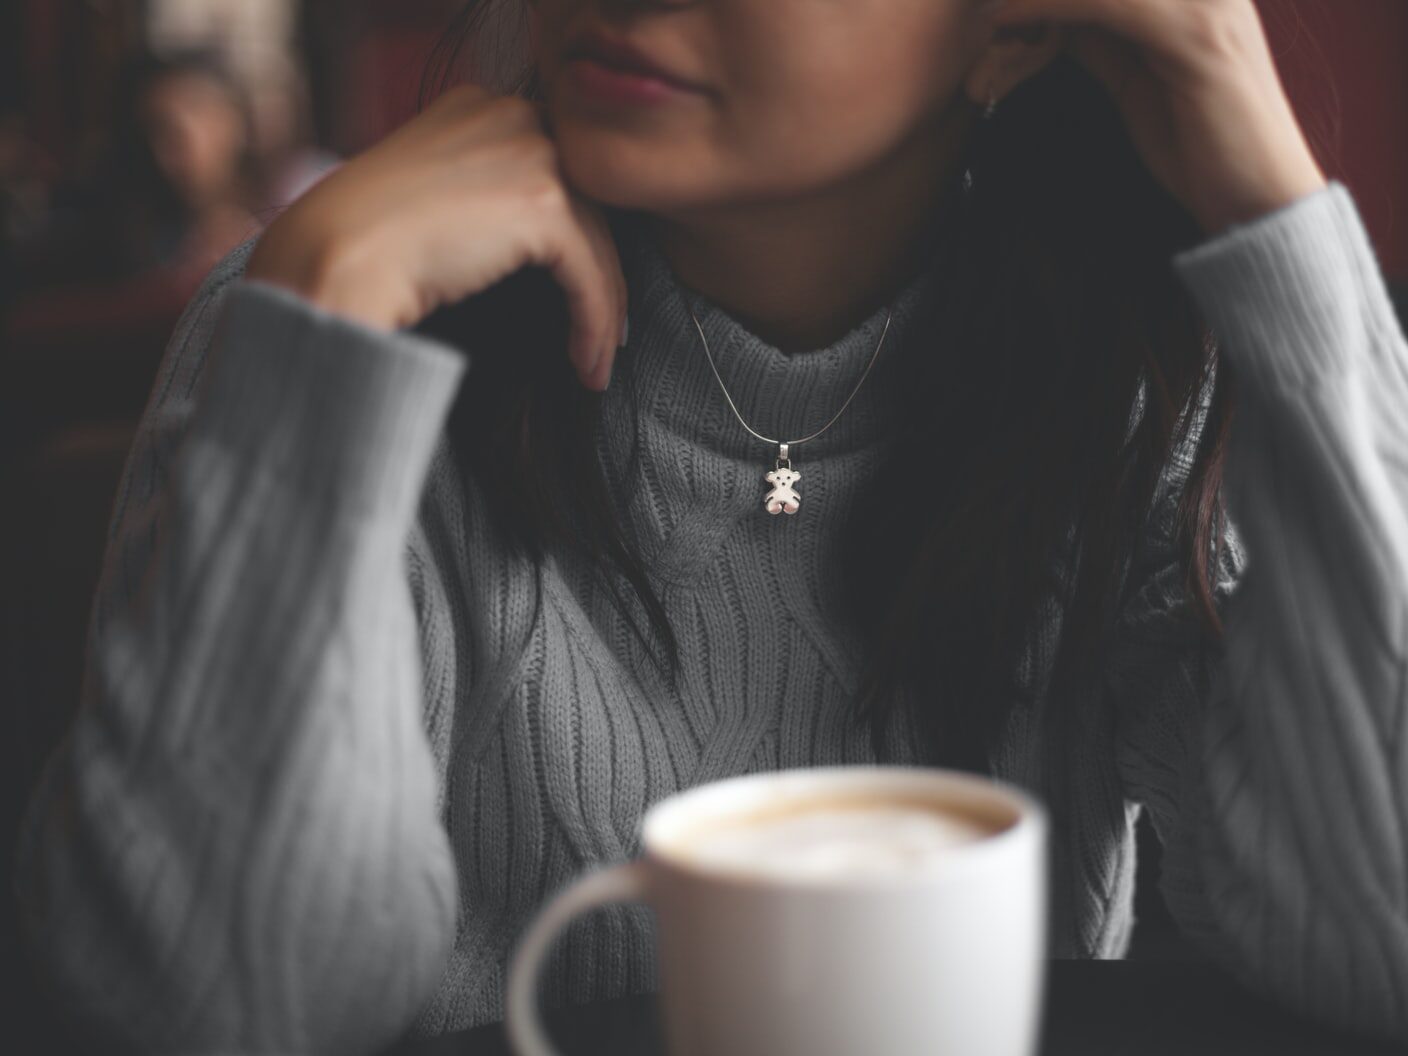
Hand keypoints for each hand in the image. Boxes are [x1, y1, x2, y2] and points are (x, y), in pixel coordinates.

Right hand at [245, 83, 626, 391]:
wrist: (335, 258)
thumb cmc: (364, 243)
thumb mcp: (431, 196)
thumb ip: (479, 196)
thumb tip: (524, 241)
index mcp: (481, 106)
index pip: (554, 172)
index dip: (573, 236)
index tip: (578, 287)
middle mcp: (511, 115)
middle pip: (585, 204)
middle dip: (597, 274)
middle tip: (602, 333)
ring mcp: (530, 153)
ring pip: (596, 242)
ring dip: (601, 311)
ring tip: (594, 362)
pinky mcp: (543, 204)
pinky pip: (591, 274)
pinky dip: (596, 324)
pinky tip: (588, 364)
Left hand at [989, 0, 1327, 235]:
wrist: (1256, 196)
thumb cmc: (1198, 145)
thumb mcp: (1135, 79)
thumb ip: (1102, 39)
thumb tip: (1052, 19)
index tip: (988, 0)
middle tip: (970, 0)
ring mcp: (1204, 3)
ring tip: (978, 7)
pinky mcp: (1194, 36)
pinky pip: (1108, 5)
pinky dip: (1049, 9)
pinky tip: (1001, 19)